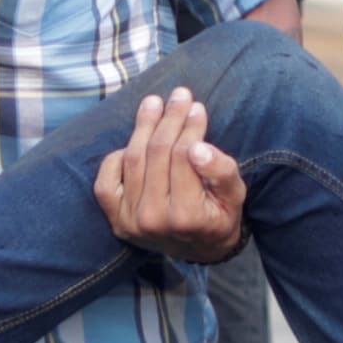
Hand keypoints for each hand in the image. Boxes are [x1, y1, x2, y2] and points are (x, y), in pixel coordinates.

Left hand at [93, 88, 248, 262]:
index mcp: (186, 215)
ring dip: (143, 126)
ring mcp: (130, 220)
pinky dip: (116, 157)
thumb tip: (199, 148)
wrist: (200, 248)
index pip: (182, 156)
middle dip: (169, 118)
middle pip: (156, 153)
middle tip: (179, 95)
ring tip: (154, 103)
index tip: (197, 106)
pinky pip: (106, 181)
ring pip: (132, 160)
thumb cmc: (220, 215)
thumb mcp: (235, 195)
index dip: (189, 126)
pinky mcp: (116, 218)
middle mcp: (153, 219)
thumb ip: (222, 172)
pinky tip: (133, 140)